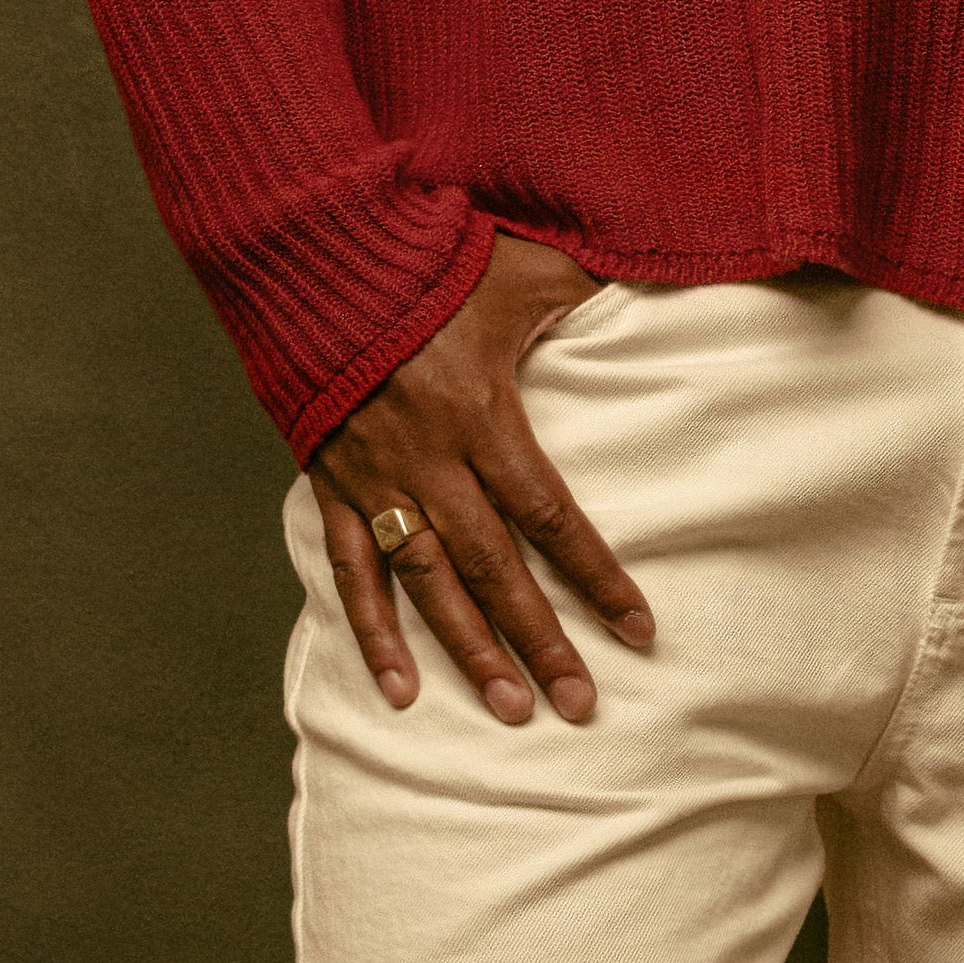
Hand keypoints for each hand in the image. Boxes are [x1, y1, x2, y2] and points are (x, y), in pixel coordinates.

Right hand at [309, 234, 656, 728]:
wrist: (305, 252)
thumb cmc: (422, 256)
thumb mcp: (520, 264)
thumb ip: (586, 284)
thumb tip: (658, 261)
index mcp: (480, 413)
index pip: (551, 515)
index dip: (595, 576)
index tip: (638, 630)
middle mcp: (427, 459)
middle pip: (493, 568)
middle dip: (539, 640)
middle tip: (579, 705)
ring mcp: (373, 477)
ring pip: (425, 583)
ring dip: (466, 651)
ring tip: (509, 710)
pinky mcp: (327, 482)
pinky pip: (349, 570)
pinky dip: (372, 632)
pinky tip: (399, 689)